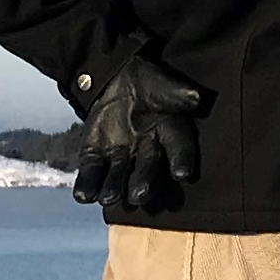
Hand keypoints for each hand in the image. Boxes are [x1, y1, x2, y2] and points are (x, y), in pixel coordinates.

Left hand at [73, 53, 210, 214]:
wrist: (116, 82)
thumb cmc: (148, 85)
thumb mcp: (162, 85)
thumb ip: (176, 93)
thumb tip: (196, 97)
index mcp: (168, 132)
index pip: (178, 147)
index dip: (181, 160)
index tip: (182, 174)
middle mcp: (147, 150)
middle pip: (147, 168)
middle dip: (143, 181)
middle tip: (140, 195)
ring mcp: (120, 156)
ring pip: (119, 174)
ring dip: (114, 187)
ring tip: (109, 198)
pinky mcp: (96, 157)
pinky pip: (92, 172)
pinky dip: (87, 184)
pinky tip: (83, 195)